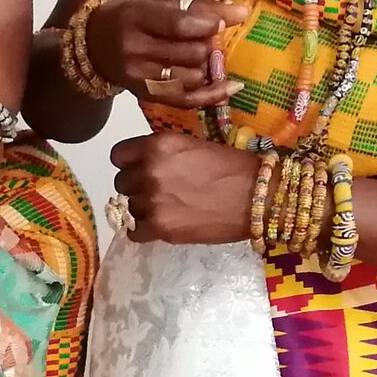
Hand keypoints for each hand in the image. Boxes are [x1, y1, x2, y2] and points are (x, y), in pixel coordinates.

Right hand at [88, 0, 246, 108]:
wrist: (94, 44)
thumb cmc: (130, 15)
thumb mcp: (156, 1)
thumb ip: (198, 5)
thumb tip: (242, 12)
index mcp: (135, 17)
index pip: (179, 25)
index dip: (207, 25)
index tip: (221, 22)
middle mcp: (134, 49)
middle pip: (190, 53)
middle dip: (210, 46)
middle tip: (212, 39)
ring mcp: (139, 76)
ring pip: (192, 77)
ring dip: (209, 67)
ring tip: (207, 56)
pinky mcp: (146, 95)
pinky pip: (186, 100)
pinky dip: (212, 94)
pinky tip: (231, 86)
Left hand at [110, 131, 257, 242]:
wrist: (257, 197)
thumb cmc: (233, 169)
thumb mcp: (192, 146)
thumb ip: (164, 154)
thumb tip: (143, 165)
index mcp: (158, 145)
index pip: (119, 155)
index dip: (129, 164)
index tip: (140, 170)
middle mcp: (150, 170)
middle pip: (121, 182)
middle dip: (136, 187)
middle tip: (159, 192)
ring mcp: (153, 200)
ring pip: (128, 207)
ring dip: (142, 209)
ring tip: (167, 209)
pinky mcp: (160, 227)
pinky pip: (134, 232)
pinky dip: (144, 231)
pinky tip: (162, 226)